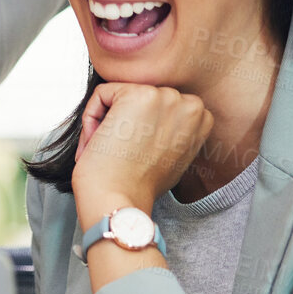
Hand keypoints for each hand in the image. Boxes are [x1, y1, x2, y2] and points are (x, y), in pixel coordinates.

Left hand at [72, 82, 213, 224]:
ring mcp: (164, 97)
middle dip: (124, 123)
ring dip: (107, 121)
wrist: (121, 200)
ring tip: (109, 150)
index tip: (134, 153)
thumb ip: (174, 132)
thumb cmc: (140, 186)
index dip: (141, 130)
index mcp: (201, 119)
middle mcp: (190, 104)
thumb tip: (158, 119)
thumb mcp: (173, 156)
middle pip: (141, 98)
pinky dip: (91, 118)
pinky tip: (97, 143)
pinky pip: (102, 93)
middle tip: (118, 153)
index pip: (160, 106)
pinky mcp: (136, 94)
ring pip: (120, 95)